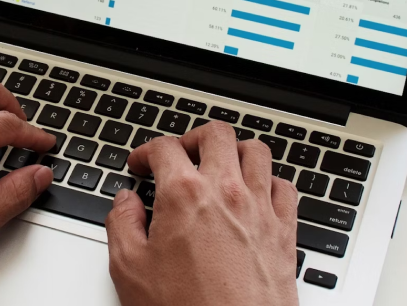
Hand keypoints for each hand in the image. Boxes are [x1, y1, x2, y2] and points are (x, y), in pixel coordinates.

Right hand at [106, 122, 299, 305]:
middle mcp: (227, 192)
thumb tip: (125, 203)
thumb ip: (121, 225)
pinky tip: (256, 194)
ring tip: (219, 166)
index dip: (146, 151)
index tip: (141, 165)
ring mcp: (260, 208)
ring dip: (235, 152)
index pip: (164, 148)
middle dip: (193, 139)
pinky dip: (269, 182)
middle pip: (216, 135)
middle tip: (180, 157)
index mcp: (185, 195)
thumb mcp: (130, 269)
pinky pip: (285, 186)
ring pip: (256, 151)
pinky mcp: (285, 230)